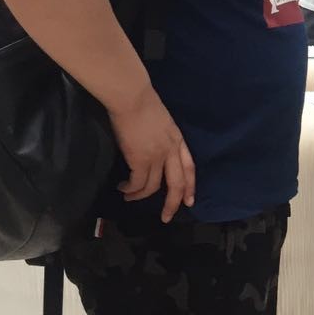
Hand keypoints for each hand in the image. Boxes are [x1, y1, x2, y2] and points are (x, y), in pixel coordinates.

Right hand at [108, 85, 195, 222]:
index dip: (190, 185)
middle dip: (173, 203)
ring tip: (129, 197)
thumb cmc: (142, 103)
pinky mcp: (140, 160)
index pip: (189, 167)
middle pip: (177, 183)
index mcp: (178, 139)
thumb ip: (161, 137)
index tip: (190, 201)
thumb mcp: (161, 121)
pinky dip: (130, 189)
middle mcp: (171, 150)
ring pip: (154, 187)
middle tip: (166, 217)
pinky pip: (137, 183)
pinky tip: (123, 189)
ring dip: (140, 196)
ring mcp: (157, 156)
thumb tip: (151, 147)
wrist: (132, 97)